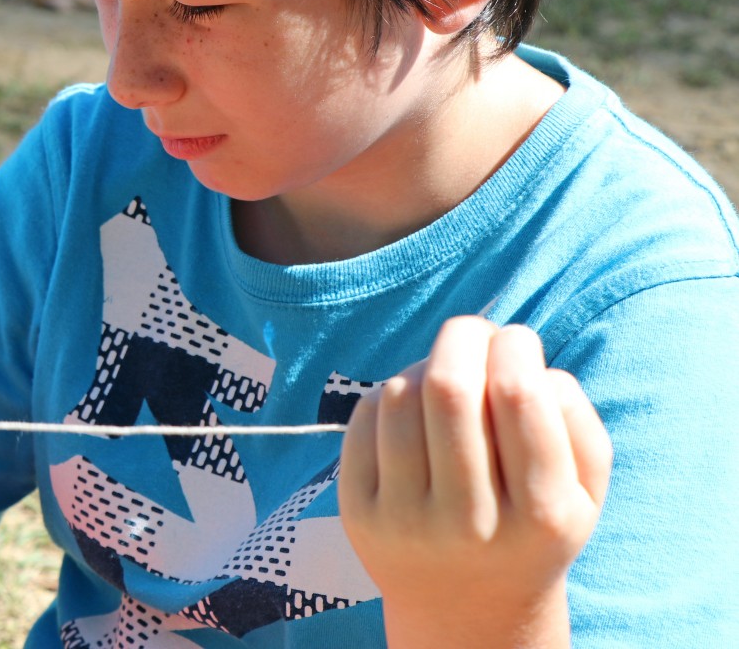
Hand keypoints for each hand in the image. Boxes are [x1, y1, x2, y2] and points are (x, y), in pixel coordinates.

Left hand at [337, 316, 611, 646]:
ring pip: (402, 397)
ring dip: (426, 364)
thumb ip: (578, 423)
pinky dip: (390, 394)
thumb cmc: (531, 529)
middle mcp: (468, 522)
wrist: (466, 611)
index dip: (514, 347)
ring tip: (446, 374)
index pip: (519, 397)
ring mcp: (405, 520)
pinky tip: (413, 406)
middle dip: (464, 337)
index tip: (517, 340)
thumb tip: (532, 365)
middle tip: (476, 332)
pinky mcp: (357, 513)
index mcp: (540, 516)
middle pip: (451, 388)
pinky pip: (365, 420)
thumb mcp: (584, 494)